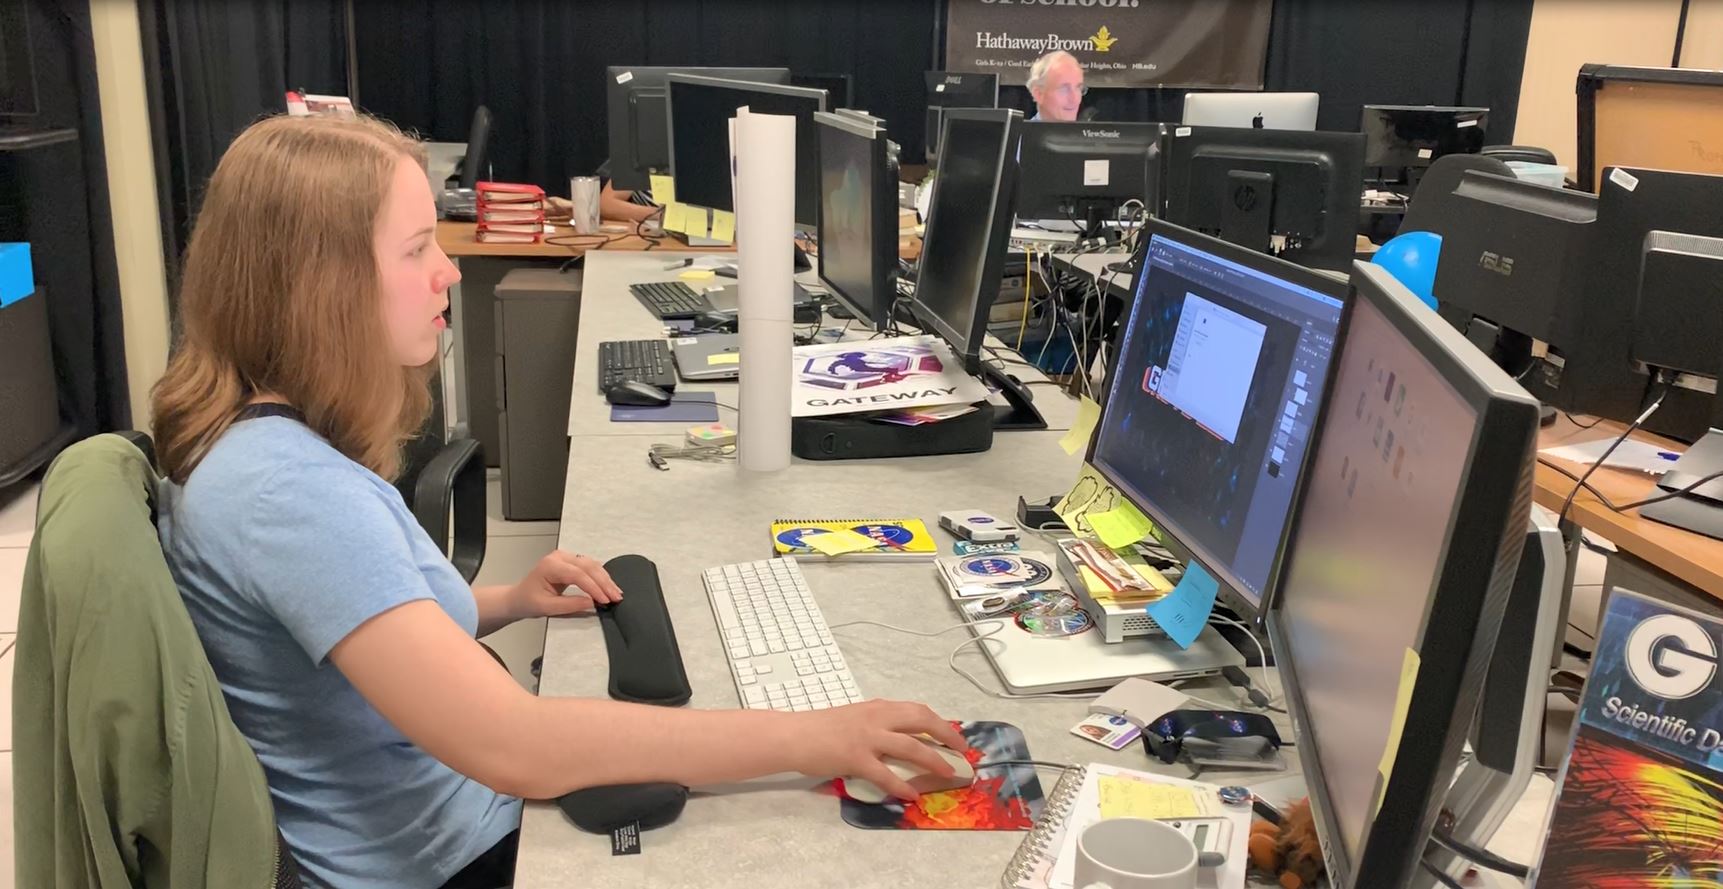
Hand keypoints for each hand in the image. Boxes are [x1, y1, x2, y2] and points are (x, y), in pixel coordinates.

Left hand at [508, 550, 623, 618]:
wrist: (519, 597)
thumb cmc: (528, 601)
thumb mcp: (547, 607)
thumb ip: (570, 604)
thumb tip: (592, 602)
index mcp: (550, 565)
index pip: (577, 574)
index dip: (594, 587)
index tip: (605, 600)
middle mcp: (559, 557)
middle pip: (588, 566)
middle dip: (604, 582)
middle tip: (616, 597)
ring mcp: (566, 557)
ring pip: (592, 564)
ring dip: (605, 579)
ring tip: (616, 593)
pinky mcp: (571, 562)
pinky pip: (589, 566)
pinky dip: (601, 577)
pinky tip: (609, 586)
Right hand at [788, 700, 969, 800]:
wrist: (794, 735)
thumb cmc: (821, 728)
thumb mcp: (855, 717)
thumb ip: (878, 724)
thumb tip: (901, 738)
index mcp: (878, 707)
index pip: (918, 710)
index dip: (940, 723)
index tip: (954, 735)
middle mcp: (877, 717)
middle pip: (922, 720)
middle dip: (947, 735)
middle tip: (961, 750)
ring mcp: (867, 737)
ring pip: (910, 746)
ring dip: (933, 760)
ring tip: (948, 772)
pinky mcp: (855, 758)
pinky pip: (885, 774)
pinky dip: (901, 785)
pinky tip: (911, 795)